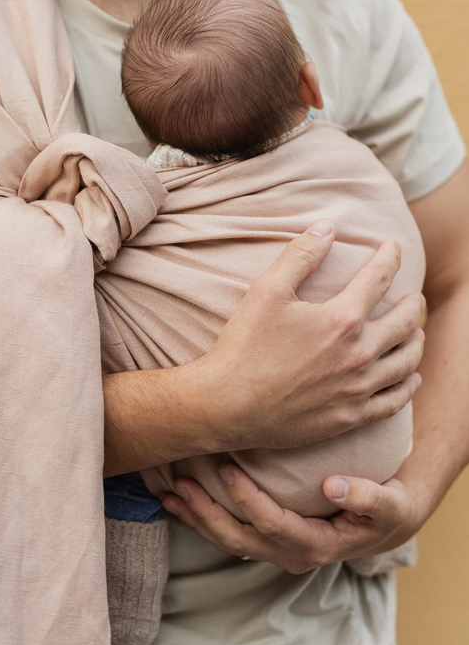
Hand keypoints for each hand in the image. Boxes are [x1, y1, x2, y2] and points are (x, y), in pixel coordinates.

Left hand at [162, 466, 424, 574]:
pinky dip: (201, 517)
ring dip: (196, 518)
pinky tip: (177, 498)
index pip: (274, 525)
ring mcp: (275, 548)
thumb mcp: (391, 504)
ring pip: (228, 539)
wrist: (387, 519)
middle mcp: (291, 554)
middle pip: (240, 539)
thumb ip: (368, 497)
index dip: (249, 501)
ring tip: (168, 493)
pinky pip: (229, 531)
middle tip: (181, 483)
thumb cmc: (389, 507)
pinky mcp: (266, 538)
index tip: (228, 470)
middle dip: (207, 513)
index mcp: (317, 546)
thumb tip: (333, 486)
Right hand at [187, 220, 424, 452]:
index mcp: (342, 319)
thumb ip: (300, 255)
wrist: (228, 406)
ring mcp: (357, 388)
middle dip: (413, 303)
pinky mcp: (350, 417)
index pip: (379, 279)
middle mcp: (358, 353)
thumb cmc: (244, 345)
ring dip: (415, 342)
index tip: (393, 248)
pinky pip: (393, 402)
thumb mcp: (266, 290)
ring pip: (406, 362)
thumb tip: (327, 227)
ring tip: (415, 332)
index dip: (389, 258)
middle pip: (405, 322)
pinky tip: (410, 379)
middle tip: (414, 296)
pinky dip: (407, 387)